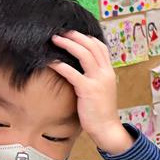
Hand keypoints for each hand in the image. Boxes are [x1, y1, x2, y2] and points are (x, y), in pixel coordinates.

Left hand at [50, 31, 131, 154]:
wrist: (107, 127)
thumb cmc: (101, 111)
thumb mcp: (102, 89)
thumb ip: (95, 77)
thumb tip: (81, 68)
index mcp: (109, 72)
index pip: (100, 47)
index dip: (87, 37)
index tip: (73, 33)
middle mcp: (105, 73)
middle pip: (91, 46)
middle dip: (75, 36)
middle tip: (61, 32)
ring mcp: (98, 80)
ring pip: (84, 55)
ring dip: (68, 45)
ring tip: (55, 40)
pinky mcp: (88, 90)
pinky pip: (72, 73)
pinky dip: (60, 65)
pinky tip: (50, 61)